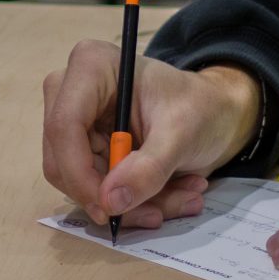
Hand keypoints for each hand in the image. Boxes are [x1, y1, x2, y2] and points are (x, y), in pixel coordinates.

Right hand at [41, 45, 262, 228]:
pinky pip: (94, 190)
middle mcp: (71, 92)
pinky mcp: (85, 149)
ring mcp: (76, 123)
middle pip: (64, 161)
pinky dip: (132, 203)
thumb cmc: (201, 108)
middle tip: (158, 213)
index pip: (64, 126)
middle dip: (111, 196)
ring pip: (79, 183)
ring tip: (180, 198)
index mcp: (91, 67)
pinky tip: (169, 195)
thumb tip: (110, 202)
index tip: (110, 210)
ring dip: (129, 204)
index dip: (80, 174)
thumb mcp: (183, 135)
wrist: (215, 113)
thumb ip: (149, 168)